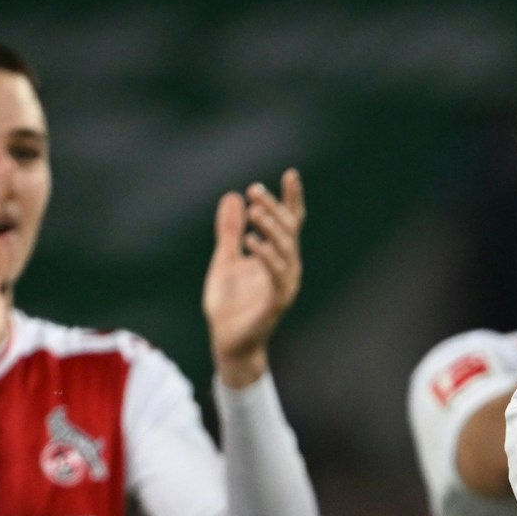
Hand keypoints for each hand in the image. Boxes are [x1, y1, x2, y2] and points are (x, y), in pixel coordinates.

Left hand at [204, 169, 305, 388]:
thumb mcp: (225, 259)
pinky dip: (265, 255)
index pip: (291, 223)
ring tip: (254, 211)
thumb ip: (229, 231)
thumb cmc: (230, 304)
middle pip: (288, 231)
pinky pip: (276, 275)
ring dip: (271, 228)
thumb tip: (233, 197)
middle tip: (254, 191)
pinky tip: (251, 240)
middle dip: (274, 209)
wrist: (228, 341)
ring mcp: (284, 286)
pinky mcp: (276, 302)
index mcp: (278, 257)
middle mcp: (287, 269)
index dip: (291, 199)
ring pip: (286, 250)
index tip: (290, 174)